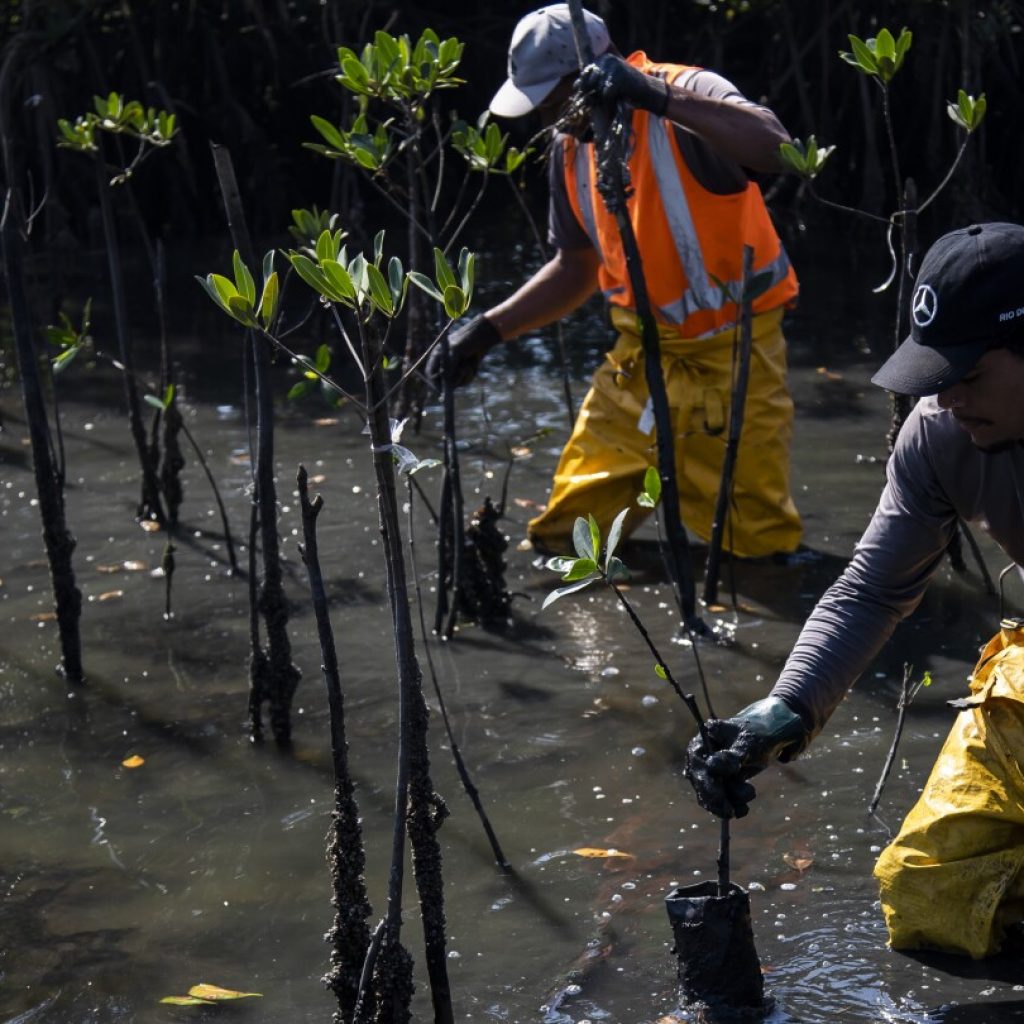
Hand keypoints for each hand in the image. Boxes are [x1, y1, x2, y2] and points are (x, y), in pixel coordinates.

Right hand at [427, 314, 500, 390]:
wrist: (482, 336)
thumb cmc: (467, 340)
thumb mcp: (457, 350)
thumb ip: (450, 364)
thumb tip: (444, 378)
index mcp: (437, 357)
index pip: (431, 374)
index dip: (435, 383)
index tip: (443, 389)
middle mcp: (443, 364)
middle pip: (443, 382)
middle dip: (454, 379)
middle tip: (463, 371)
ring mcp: (453, 370)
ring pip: (456, 383)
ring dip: (464, 376)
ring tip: (469, 362)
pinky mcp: (462, 373)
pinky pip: (465, 381)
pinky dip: (470, 375)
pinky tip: (473, 363)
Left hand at [575, 53, 669, 115]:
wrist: (648, 91)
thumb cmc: (626, 89)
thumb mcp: (607, 82)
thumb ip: (592, 82)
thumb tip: (575, 86)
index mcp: (603, 58)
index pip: (584, 73)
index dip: (585, 87)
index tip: (591, 96)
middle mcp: (607, 59)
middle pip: (588, 81)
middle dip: (591, 94)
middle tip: (601, 100)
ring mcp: (614, 67)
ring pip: (596, 88)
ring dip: (600, 99)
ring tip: (611, 99)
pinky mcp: (620, 77)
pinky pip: (606, 93)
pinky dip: (610, 100)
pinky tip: (618, 98)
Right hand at [684, 697, 809, 818]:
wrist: (767, 736)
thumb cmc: (756, 735)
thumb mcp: (747, 743)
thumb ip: (732, 756)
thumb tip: (713, 766)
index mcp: (700, 744)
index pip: (699, 768)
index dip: (707, 784)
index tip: (720, 797)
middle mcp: (700, 760)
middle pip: (702, 785)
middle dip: (717, 799)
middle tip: (730, 812)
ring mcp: (708, 773)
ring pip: (710, 797)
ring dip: (728, 802)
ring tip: (750, 792)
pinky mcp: (719, 784)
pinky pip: (720, 802)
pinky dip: (731, 807)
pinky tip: (743, 810)